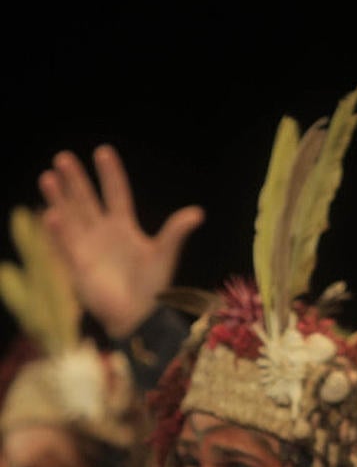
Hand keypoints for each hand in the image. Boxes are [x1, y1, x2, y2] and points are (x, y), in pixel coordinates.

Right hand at [38, 145, 204, 338]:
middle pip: (86, 200)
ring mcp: (87, 247)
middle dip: (76, 180)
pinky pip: (65, 245)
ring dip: (60, 198)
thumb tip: (197, 212)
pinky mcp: (77, 266)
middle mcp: (102, 232)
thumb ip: (176, 231)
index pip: (116, 193)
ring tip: (49, 177)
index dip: (110, 174)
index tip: (103, 151)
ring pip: (70, 217)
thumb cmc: (153, 285)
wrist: (140, 315)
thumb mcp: (165, 254)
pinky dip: (59, 232)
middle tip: (64, 157)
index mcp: (124, 227)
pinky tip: (51, 214)